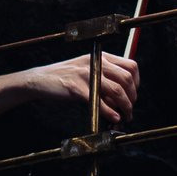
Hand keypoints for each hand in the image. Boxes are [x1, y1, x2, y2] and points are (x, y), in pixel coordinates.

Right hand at [0, 52, 140, 123]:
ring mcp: (86, 74)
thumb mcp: (88, 72)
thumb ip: (105, 80)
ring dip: (124, 106)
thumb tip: (122, 98)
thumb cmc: (65, 78)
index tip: (134, 95)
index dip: (136, 82)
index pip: (131, 66)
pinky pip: (100, 101)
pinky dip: (110, 112)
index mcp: (102, 57)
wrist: (40, 80)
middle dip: (132, 97)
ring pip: (116, 90)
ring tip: (124, 117)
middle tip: (130, 109)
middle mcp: (97, 62)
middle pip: (127, 79)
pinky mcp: (76, 87)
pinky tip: (113, 118)